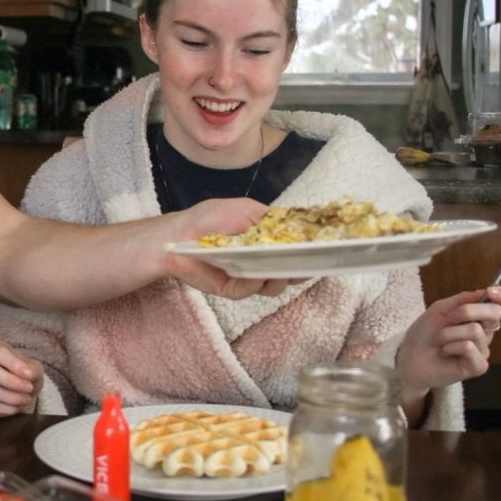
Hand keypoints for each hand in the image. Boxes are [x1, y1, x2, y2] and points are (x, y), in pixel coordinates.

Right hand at [0, 340, 43, 416]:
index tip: (29, 375)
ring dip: (9, 397)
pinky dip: (3, 409)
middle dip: (9, 381)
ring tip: (25, 400)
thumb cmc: (26, 376)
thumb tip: (28, 374)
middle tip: (28, 389)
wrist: (21, 392)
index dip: (13, 363)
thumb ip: (32, 369)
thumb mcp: (34, 369)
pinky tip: (15, 408)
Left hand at [166, 197, 298, 298]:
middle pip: (291, 272)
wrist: (178, 235)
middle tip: (301, 265)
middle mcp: (261, 260)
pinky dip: (254, 283)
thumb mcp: (247, 210)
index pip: (296, 250)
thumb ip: (273, 219)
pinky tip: (253, 274)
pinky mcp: (233, 288)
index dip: (310, 253)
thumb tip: (300, 226)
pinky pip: (250, 290)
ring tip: (277, 270)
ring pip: (274, 285)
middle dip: (299, 270)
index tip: (322, 252)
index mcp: (267, 240)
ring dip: (278, 278)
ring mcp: (248, 275)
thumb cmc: (210, 218)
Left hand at [396, 286, 500, 398]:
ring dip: (449, 332)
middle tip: (447, 319)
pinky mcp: (478, 365)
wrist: (410, 356)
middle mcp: (485, 332)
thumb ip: (463, 300)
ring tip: (440, 340)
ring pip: (475, 330)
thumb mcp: (440, 309)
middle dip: (467, 311)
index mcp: (479, 317)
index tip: (491, 291)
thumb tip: (485, 292)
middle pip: (494, 313)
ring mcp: (483, 350)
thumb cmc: (424, 333)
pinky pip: (468, 347)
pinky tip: (444, 352)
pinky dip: (450, 346)